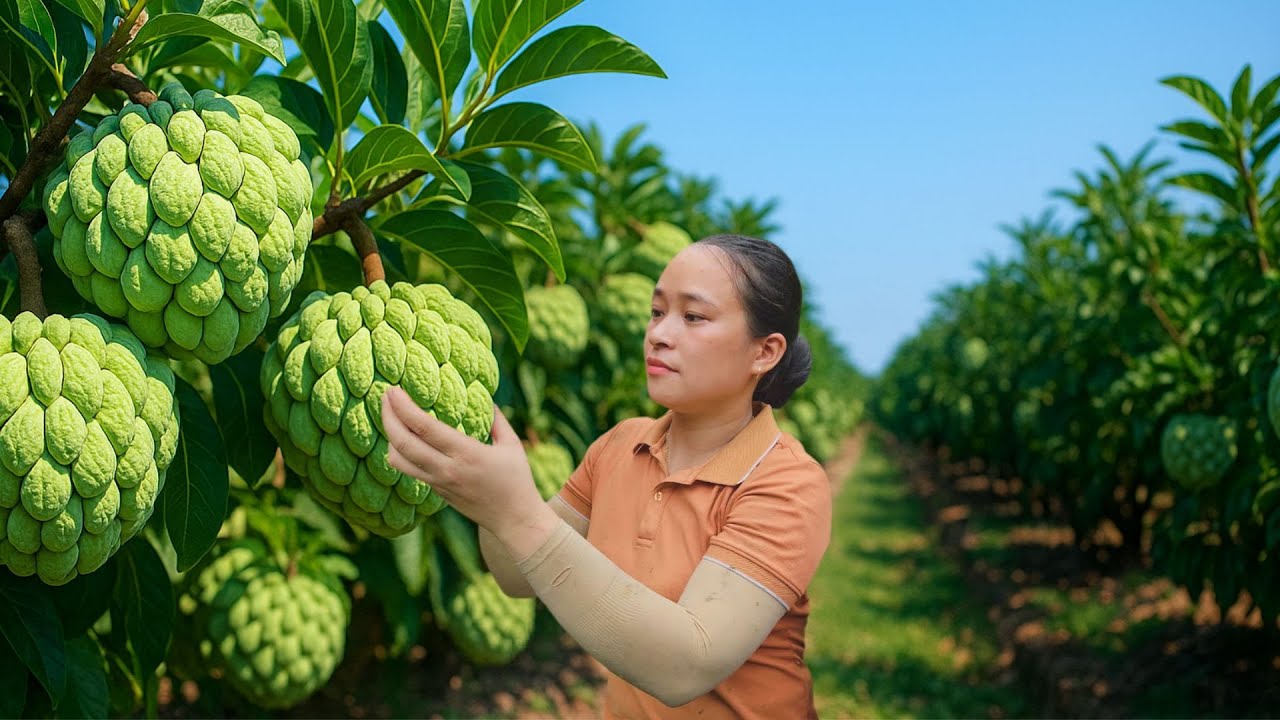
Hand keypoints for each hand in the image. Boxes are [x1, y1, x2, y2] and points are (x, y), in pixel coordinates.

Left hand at [380, 386, 558, 555]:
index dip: (404, 407)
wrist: (513, 519)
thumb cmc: (517, 480)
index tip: (394, 390)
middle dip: (388, 417)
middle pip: (403, 443)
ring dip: (389, 437)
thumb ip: (497, 420)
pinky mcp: (436, 492)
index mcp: (466, 453)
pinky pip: (409, 470)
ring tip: (392, 418)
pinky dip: (400, 452)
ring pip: (398, 460)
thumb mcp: (511, 445)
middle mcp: (447, 469)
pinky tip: (404, 439)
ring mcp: (438, 483)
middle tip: (384, 396)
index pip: (425, 427)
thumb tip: (486, 397)